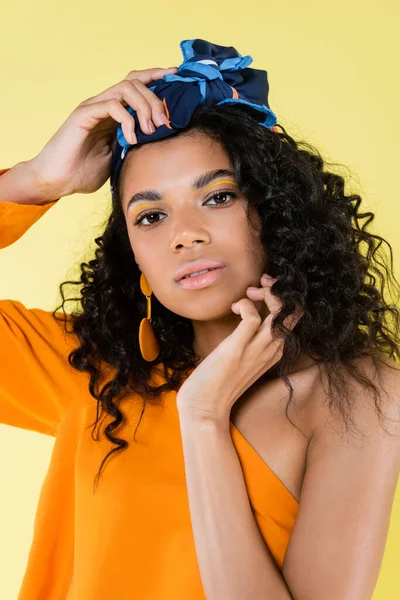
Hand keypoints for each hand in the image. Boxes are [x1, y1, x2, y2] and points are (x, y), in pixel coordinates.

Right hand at [27, 66, 177, 198]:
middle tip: (164, 124)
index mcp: (113, 113)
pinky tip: (130, 138)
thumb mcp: (119, 158)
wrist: (57, 180)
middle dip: (156, 100)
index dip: (157, 77)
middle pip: (136, 83)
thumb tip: (161, 144)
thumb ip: (135, 146)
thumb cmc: (84, 172)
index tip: (177, 76)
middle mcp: (103, 105)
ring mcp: (92, 107)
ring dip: (144, 107)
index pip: (137, 84)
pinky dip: (127, 120)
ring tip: (149, 130)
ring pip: (126, 88)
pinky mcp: (83, 115)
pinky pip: (111, 105)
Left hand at [176, 274, 303, 421]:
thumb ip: (251, 338)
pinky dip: (245, 305)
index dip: (283, 298)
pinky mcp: (237, 349)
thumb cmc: (220, 380)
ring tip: (249, 295)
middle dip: (279, 291)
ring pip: (281, 313)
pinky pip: (253, 317)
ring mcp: (257, 351)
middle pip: (294, 312)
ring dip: (267, 294)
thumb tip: (248, 313)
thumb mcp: (244, 356)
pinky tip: (234, 308)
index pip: (294, 317)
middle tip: (257, 289)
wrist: (205, 407)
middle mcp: (272, 350)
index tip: (262, 292)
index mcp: (276, 351)